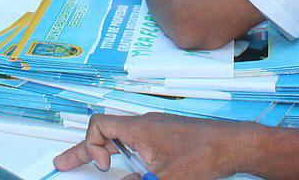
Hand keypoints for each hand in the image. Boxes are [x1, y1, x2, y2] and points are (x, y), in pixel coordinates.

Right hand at [54, 112, 244, 179]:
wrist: (234, 144)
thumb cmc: (206, 153)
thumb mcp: (166, 178)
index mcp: (139, 128)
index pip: (99, 126)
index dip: (91, 146)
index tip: (103, 168)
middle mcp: (145, 125)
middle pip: (105, 133)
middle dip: (85, 150)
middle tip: (64, 162)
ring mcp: (156, 130)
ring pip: (121, 139)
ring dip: (107, 153)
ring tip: (98, 166)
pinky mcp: (167, 137)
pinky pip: (137, 143)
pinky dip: (126, 154)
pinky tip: (131, 167)